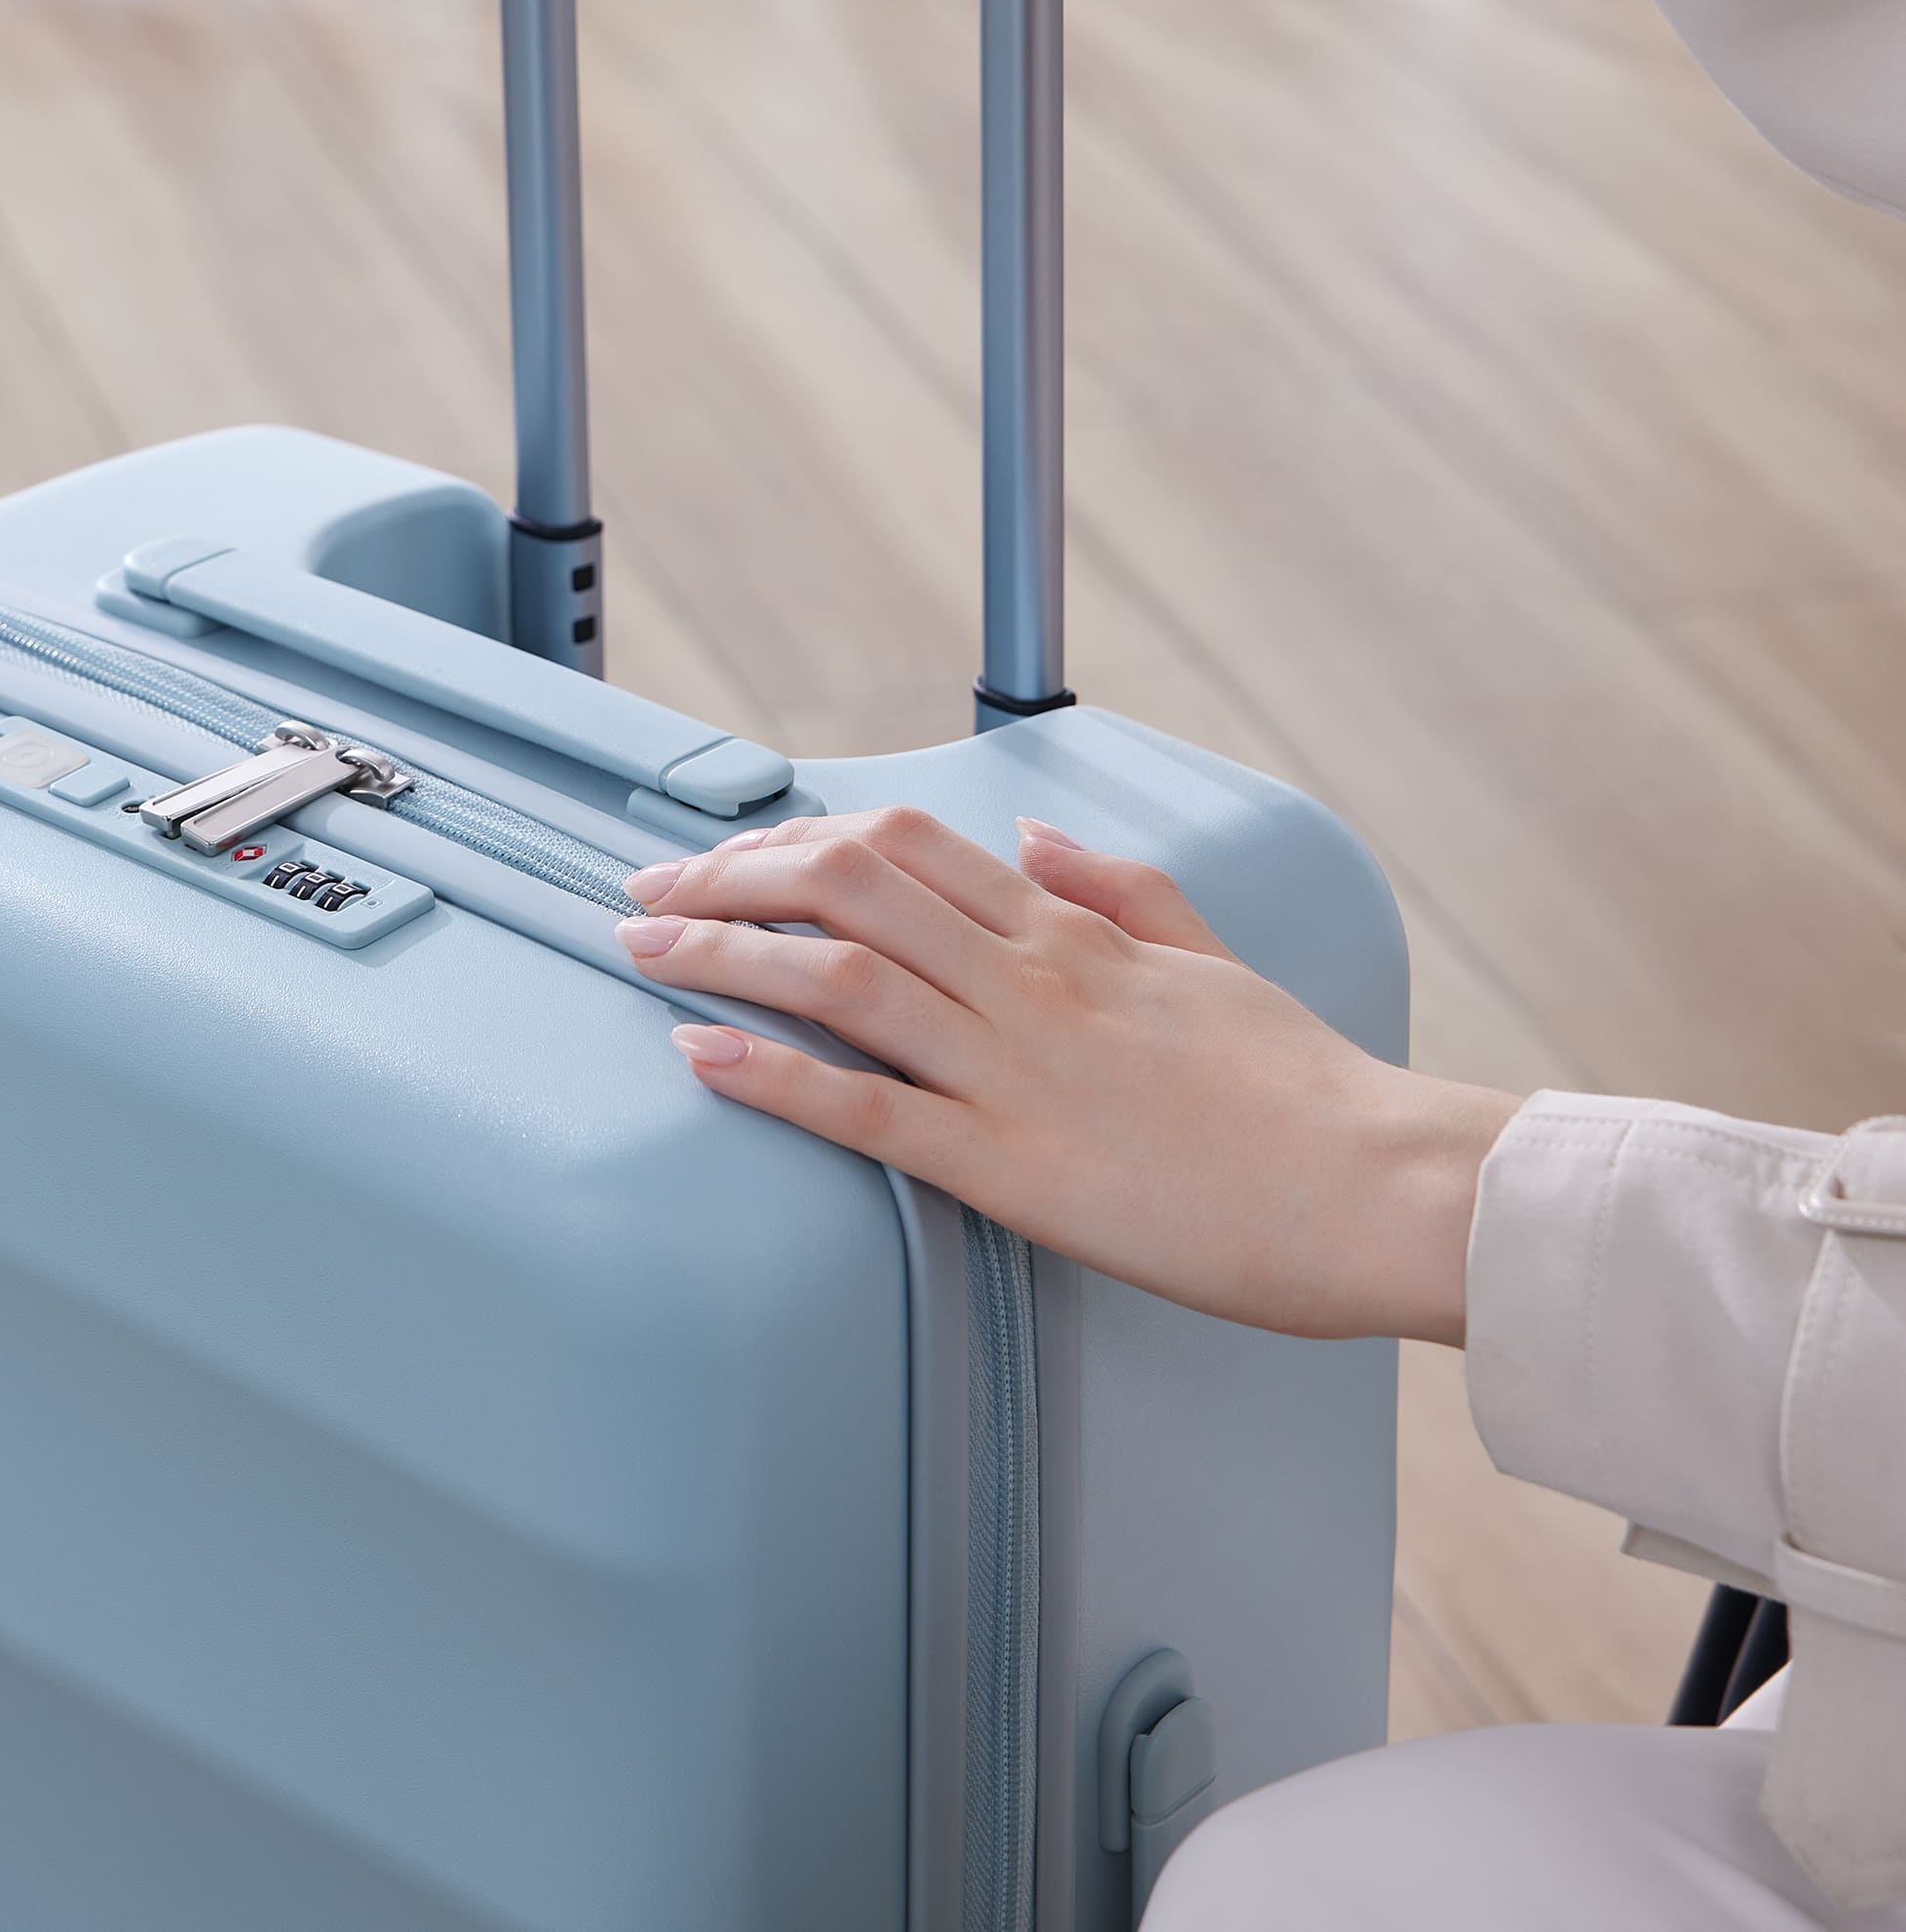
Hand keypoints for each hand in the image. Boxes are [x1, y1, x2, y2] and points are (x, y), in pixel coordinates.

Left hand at [619, 807, 1514, 1343]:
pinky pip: (870, 1110)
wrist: (1377, 1184)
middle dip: (731, 879)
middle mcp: (1030, 980)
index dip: (801, 840)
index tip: (735, 855)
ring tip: (642, 950)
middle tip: (651, 893)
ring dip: (723, 953)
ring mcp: (1017, 1068)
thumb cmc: (1305, 1090)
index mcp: (1072, 931)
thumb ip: (1118, 888)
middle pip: (848, 884)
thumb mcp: (1210, 956)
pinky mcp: (1015, 1166)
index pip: (907, 847)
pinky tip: (702, 1056)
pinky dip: (773, 1075)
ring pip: (840, 976)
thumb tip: (1033, 836)